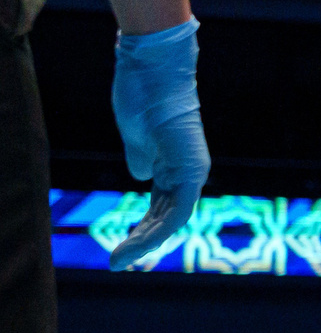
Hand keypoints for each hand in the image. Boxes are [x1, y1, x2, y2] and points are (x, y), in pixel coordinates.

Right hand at [108, 18, 209, 268]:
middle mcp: (190, 173)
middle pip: (168, 219)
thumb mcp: (137, 138)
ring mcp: (192, 171)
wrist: (151, 70)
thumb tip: (141, 176)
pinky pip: (177, 209)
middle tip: (117, 263)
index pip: (163, 209)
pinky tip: (137, 244)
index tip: (122, 249)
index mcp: (177, 167)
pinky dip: (157, 230)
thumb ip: (142, 160)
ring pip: (172, 220)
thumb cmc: (144, 97)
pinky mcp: (189, 168)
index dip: (144, 230)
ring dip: (145, 243)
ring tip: (119, 260)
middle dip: (142, 243)